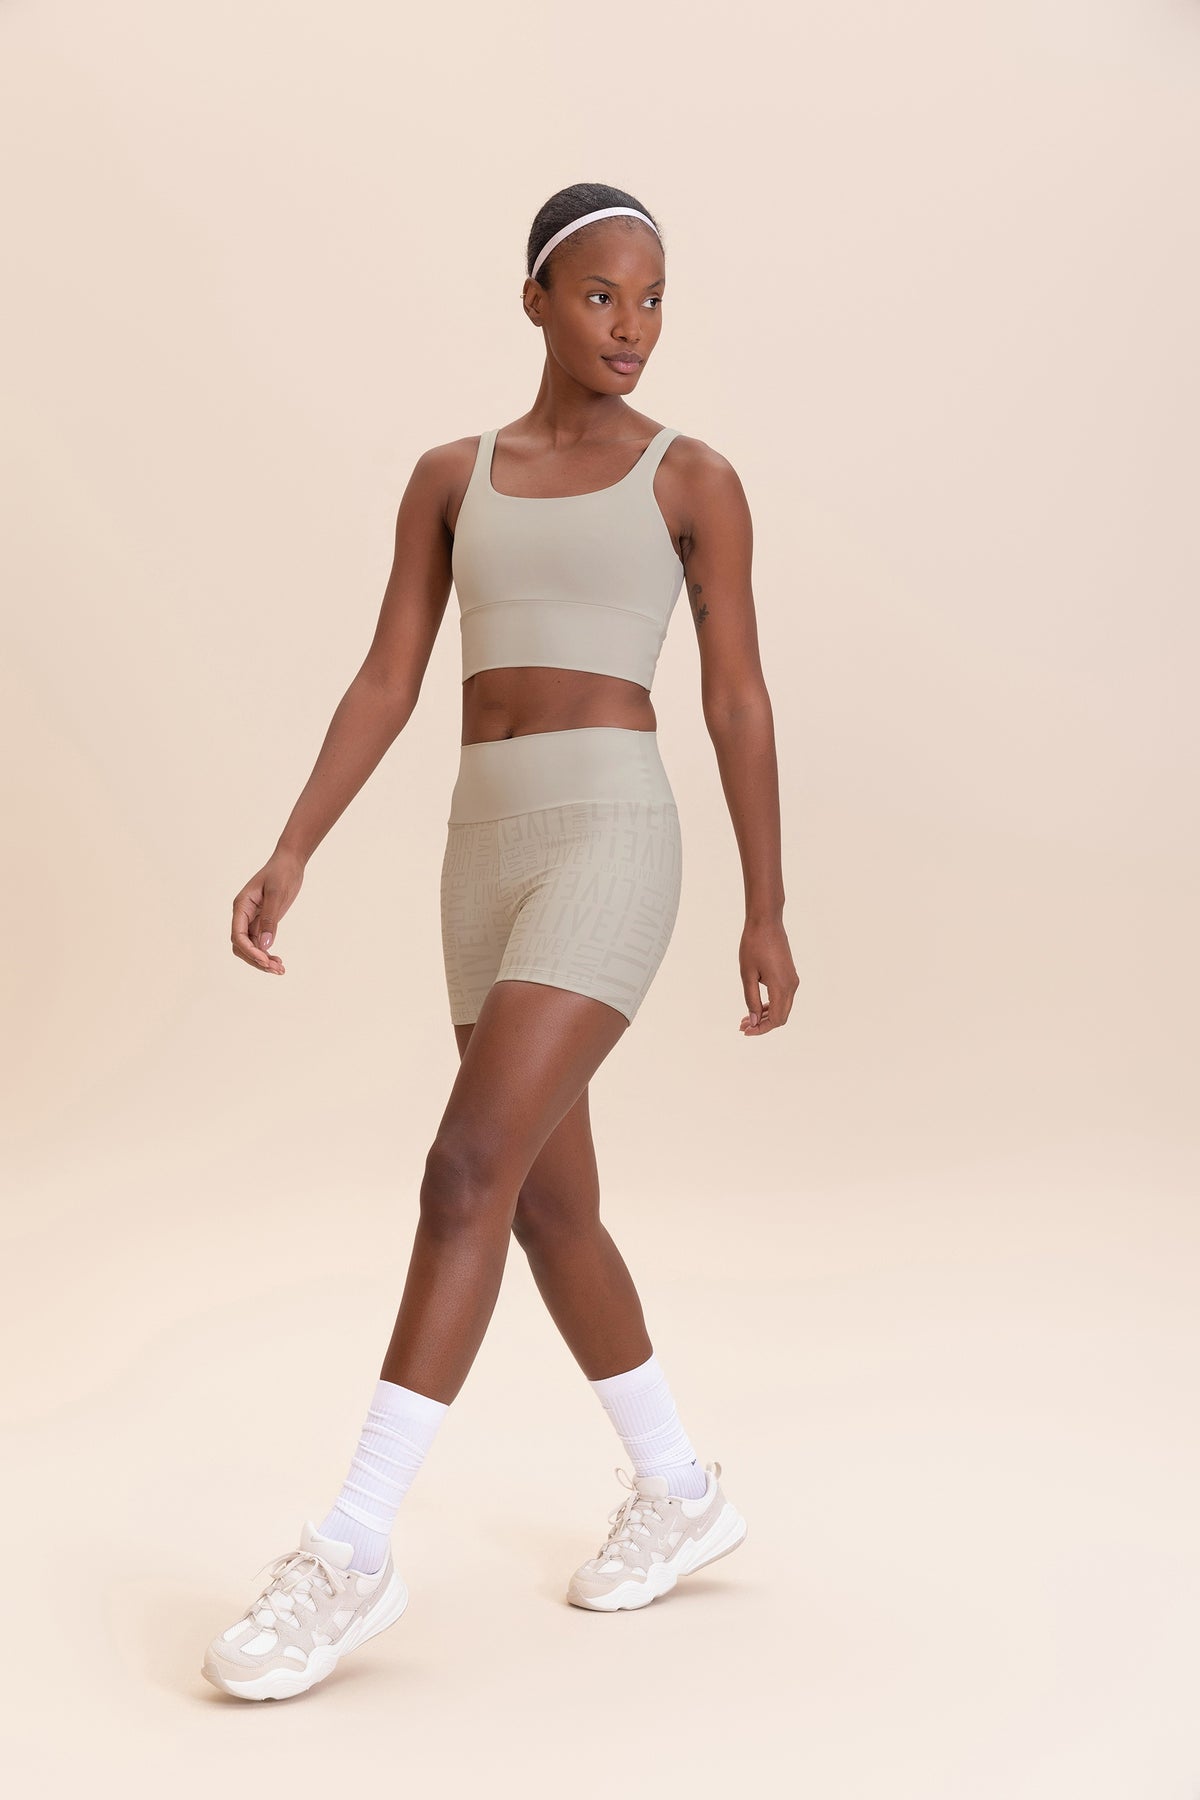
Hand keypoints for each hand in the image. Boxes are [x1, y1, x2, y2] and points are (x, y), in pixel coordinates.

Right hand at [230, 848, 304, 974]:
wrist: (290, 863)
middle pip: (241, 946)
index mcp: (241, 906)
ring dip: (262, 960)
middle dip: (256, 959)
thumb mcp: (277, 894)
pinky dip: (267, 954)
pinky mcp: (262, 922)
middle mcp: (243, 915)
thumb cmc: (282, 873)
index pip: (238, 935)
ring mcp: (252, 920)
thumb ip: (270, 919)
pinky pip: (260, 944)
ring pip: (251, 947)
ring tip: (280, 969)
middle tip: (276, 969)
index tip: (265, 961)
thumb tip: (265, 945)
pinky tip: (279, 962)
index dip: (249, 951)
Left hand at [739, 916, 797, 1034]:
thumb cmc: (753, 945)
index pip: (776, 1019)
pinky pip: (783, 997)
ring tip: (746, 1018)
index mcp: (781, 987)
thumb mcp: (747, 974)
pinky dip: (770, 1004)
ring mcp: (792, 980)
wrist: (766, 922)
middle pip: (781, 1016)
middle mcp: (791, 986)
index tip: (745, 1031)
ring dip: (766, 1015)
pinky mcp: (790, 974)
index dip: (761, 1029)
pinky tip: (756, 1006)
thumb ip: (750, 999)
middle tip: (743, 1026)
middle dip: (763, 1024)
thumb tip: (754, 1021)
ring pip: (783, 1007)